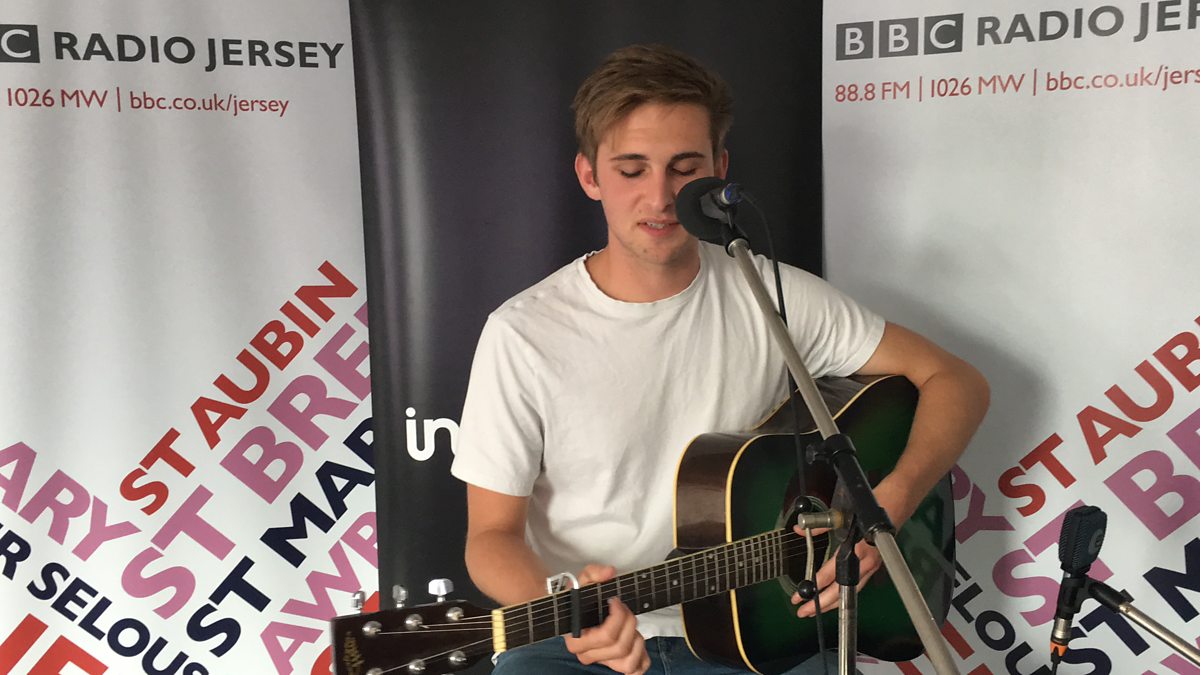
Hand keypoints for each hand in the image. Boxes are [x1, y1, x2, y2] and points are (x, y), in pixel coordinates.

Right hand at [564, 564, 649, 674]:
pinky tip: (636, 640)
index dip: (619, 616)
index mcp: (576, 639)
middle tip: (625, 609)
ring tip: (631, 625)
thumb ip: (594, 573)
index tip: (616, 600)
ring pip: (628, 663)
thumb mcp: (583, 581)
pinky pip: (635, 670)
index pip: (606, 636)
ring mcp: (601, 662)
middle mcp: (587, 655)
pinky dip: (642, 657)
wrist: (574, 612)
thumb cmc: (579, 599)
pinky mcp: (614, 665)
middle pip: (620, 647)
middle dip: (629, 623)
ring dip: (636, 641)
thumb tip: (609, 573)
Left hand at [791, 481, 914, 618]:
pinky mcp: (874, 564)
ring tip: (814, 609)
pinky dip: (844, 592)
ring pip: (851, 590)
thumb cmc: (869, 505)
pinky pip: (857, 583)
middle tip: (803, 612)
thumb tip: (797, 529)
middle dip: (823, 603)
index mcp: (857, 549)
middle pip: (843, 590)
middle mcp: (866, 562)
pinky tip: (833, 596)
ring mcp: (872, 565)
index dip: (816, 585)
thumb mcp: (841, 514)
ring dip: (833, 601)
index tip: (800, 595)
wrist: (897, 501)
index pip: (833, 572)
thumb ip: (819, 525)